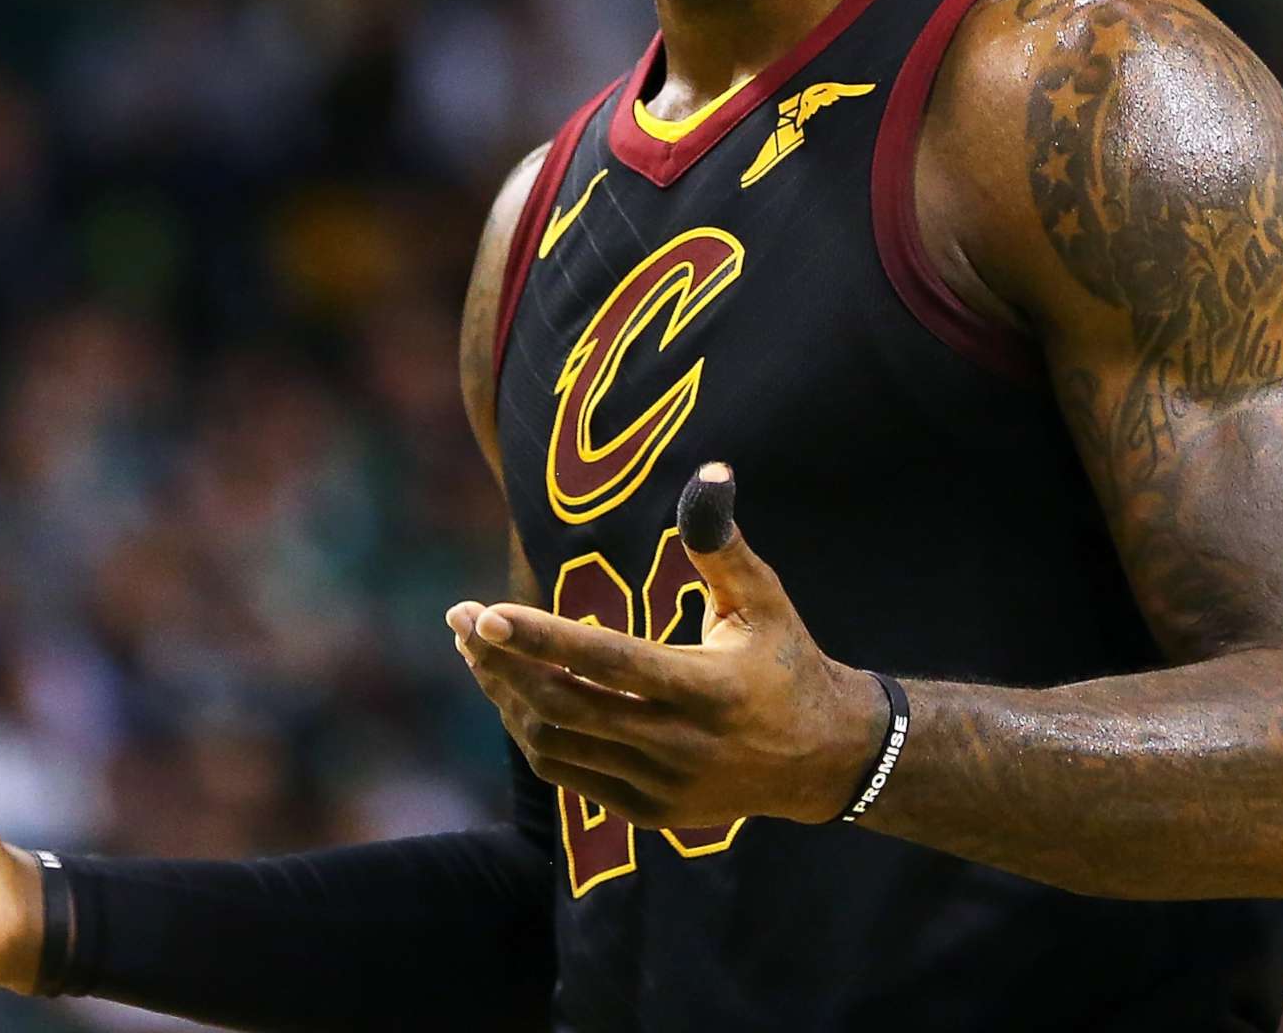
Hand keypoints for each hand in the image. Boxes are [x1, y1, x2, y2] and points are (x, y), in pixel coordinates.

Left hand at [448, 463, 886, 828]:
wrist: (823, 760)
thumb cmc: (787, 661)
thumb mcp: (763, 599)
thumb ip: (722, 542)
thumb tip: (711, 470)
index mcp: (709, 690)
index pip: (607, 661)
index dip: (539, 638)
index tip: (483, 613)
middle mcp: (681, 746)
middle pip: (563, 706)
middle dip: (500, 662)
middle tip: (460, 621)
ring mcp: (661, 787)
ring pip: (555, 744)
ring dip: (506, 698)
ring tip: (477, 652)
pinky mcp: (648, 813)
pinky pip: (567, 774)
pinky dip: (532, 733)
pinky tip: (514, 693)